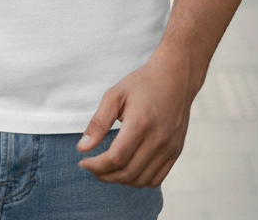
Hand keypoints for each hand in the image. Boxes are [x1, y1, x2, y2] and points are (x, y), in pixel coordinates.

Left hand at [76, 49, 196, 187]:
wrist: (175, 77)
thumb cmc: (142, 83)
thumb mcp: (115, 95)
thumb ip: (98, 122)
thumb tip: (82, 148)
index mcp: (141, 122)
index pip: (116, 158)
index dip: (96, 166)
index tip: (83, 162)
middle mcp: (158, 139)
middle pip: (127, 173)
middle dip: (104, 175)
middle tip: (92, 167)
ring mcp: (169, 148)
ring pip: (141, 180)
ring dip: (120, 180)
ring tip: (107, 168)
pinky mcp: (176, 152)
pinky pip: (156, 179)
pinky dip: (139, 180)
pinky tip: (127, 168)